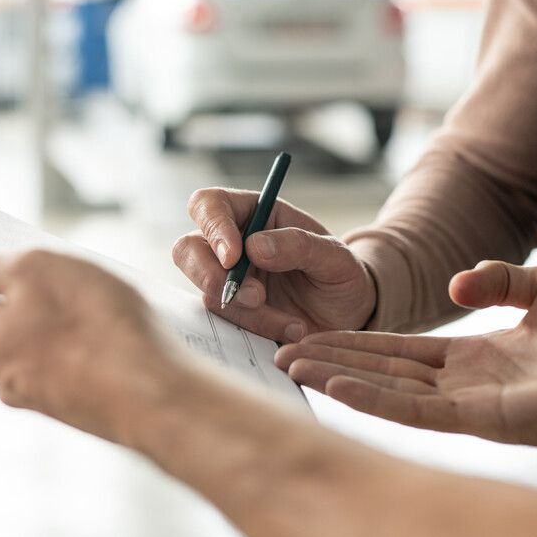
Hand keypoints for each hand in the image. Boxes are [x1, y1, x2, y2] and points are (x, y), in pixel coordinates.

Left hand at [0, 243, 183, 443]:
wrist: (160, 398)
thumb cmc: (97, 326)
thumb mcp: (32, 271)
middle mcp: (0, 374)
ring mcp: (37, 392)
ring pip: (12, 341)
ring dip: (15, 310)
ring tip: (40, 278)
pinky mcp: (72, 399)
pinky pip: (48, 356)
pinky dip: (49, 331)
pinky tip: (79, 317)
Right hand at [172, 188, 375, 343]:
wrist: (348, 318)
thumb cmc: (341, 276)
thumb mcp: (336, 257)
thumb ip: (300, 245)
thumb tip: (254, 247)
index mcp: (253, 213)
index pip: (209, 204)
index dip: (213, 226)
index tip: (234, 256)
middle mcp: (231, 244)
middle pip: (188, 249)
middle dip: (214, 277)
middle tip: (255, 297)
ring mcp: (226, 281)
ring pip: (207, 292)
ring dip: (248, 312)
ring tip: (293, 323)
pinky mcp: (230, 313)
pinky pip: (224, 323)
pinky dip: (256, 330)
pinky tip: (289, 332)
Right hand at [275, 261, 536, 455]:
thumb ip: (496, 279)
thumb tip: (454, 286)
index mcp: (469, 358)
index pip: (396, 350)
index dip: (354, 342)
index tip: (313, 333)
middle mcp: (458, 385)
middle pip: (378, 371)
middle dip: (330, 361)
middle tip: (281, 351)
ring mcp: (464, 404)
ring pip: (384, 391)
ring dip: (336, 379)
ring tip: (292, 365)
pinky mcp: (478, 419)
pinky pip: (412, 411)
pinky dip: (370, 399)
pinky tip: (334, 387)